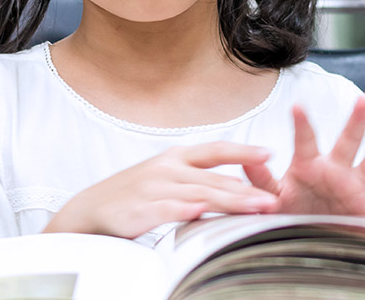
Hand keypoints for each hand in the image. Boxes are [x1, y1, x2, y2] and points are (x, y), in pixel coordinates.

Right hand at [44, 142, 278, 238]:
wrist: (89, 212)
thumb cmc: (132, 197)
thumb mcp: (164, 180)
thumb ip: (195, 180)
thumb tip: (231, 185)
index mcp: (175, 158)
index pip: (214, 150)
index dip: (242, 152)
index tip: (270, 154)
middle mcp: (167, 168)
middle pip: (215, 179)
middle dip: (248, 190)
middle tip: (275, 199)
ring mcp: (154, 188)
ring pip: (200, 194)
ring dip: (231, 203)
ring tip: (256, 210)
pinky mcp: (141, 209)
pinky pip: (167, 210)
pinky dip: (184, 211)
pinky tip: (201, 214)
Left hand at [243, 94, 364, 215]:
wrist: (309, 239)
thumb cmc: (290, 213)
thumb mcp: (272, 198)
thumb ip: (260, 180)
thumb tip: (246, 159)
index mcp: (308, 166)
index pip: (305, 142)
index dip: (301, 126)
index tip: (297, 106)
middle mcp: (335, 172)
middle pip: (347, 142)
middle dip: (356, 121)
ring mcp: (355, 188)